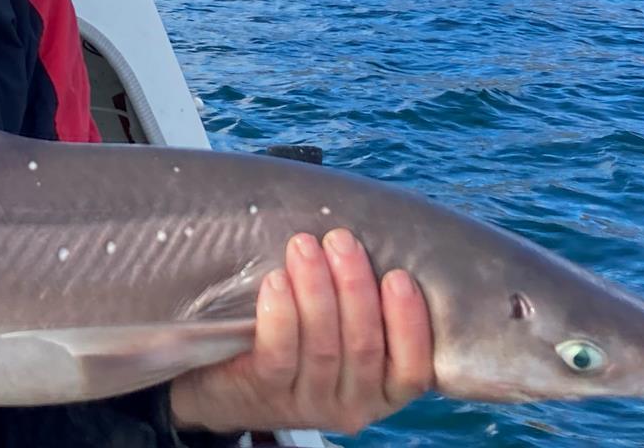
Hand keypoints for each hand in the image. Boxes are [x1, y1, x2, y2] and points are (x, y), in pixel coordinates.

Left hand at [167, 229, 433, 436]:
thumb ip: (363, 304)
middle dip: (354, 288)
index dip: (409, 323)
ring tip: (304, 246)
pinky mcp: (268, 394)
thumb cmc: (301, 342)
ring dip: (316, 291)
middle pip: (364, 348)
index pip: (413, 369)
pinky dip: (280, 315)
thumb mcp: (343, 334)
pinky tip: (276, 280)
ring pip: (322, 348)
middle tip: (341, 240)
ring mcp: (311, 404)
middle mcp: (355, 405)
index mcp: (386, 390)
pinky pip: (279, 354)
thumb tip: (366, 240)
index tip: (398, 275)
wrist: (231, 385)